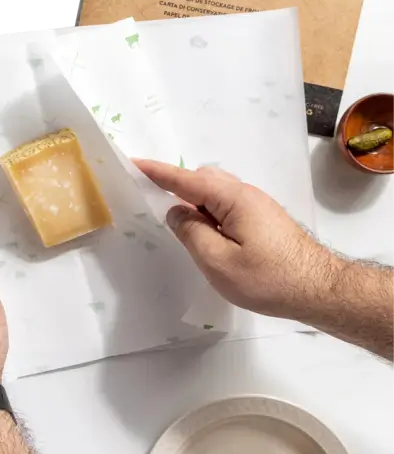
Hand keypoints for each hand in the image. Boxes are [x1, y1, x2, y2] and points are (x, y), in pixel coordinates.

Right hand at [135, 160, 341, 317]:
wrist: (319, 290)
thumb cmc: (268, 279)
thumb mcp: (218, 261)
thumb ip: (191, 232)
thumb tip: (176, 212)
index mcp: (233, 199)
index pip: (187, 179)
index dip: (159, 172)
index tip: (134, 162)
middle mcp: (246, 194)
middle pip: (203, 180)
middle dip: (177, 186)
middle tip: (156, 205)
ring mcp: (258, 206)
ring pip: (216, 194)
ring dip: (195, 204)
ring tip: (184, 230)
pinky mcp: (264, 219)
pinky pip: (227, 206)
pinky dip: (210, 213)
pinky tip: (208, 236)